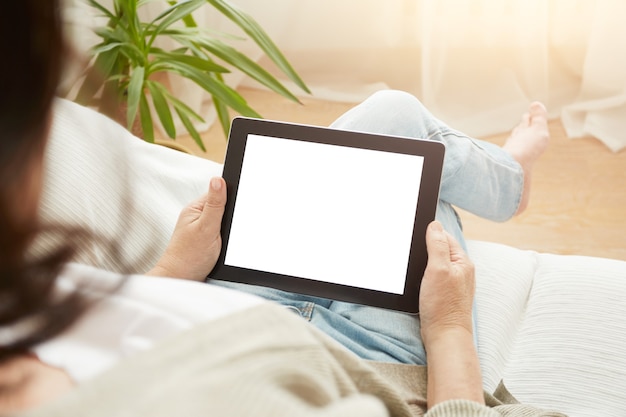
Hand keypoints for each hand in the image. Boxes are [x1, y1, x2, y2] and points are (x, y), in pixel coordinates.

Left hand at [148, 177, 225, 280]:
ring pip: (224, 220)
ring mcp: (201, 227)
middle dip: (232, 215)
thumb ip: (214, 204)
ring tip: (225, 240)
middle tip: (229, 230)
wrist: (180, 279)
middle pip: (223, 206)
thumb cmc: (189, 257)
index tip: (242, 205)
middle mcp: (198, 215)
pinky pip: (221, 231)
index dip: (232, 197)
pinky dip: (226, 236)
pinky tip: (224, 245)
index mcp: (196, 207)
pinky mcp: (206, 238)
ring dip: (229, 228)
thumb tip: (218, 180)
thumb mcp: (206, 228)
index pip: (219, 192)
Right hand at [419, 221, 483, 406]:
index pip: (444, 236)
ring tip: (415, 268)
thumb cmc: (442, 306)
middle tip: (412, 253)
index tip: (413, 234)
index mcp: (462, 261)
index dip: (429, 233)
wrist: (444, 336)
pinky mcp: (445, 294)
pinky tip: (418, 281)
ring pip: (436, 263)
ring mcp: (453, 283)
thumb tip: (434, 225)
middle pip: (440, 249)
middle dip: (426, 248)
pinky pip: (434, 276)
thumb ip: (437, 245)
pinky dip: (425, 275)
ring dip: (424, 262)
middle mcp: (460, 271)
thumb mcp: (438, 270)